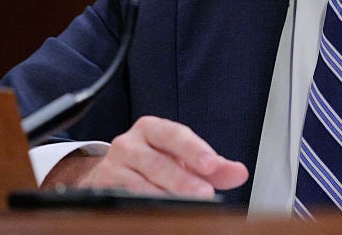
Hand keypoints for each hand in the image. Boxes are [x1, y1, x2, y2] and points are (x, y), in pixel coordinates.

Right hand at [59, 116, 248, 197]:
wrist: (108, 173)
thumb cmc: (152, 162)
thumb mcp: (181, 158)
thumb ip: (212, 166)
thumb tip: (239, 173)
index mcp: (152, 129)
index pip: (175, 135)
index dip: (193, 149)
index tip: (211, 165)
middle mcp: (129, 143)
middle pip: (158, 162)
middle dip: (182, 180)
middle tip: (204, 194)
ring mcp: (113, 165)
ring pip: (139, 183)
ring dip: (162, 196)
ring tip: (184, 207)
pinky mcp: (101, 186)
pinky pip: (123, 197)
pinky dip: (140, 205)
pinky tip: (155, 212)